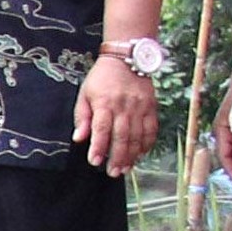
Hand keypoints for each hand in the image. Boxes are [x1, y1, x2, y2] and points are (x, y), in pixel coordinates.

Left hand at [72, 56, 159, 177]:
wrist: (127, 58)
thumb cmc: (102, 78)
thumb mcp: (85, 94)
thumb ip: (82, 117)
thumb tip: (79, 139)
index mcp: (105, 103)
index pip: (101, 128)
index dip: (98, 146)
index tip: (94, 161)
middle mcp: (124, 106)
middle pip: (122, 136)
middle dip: (117, 157)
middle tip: (113, 172)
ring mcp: (140, 106)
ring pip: (138, 135)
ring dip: (132, 154)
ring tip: (126, 168)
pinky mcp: (151, 106)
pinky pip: (152, 128)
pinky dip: (148, 143)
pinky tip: (141, 154)